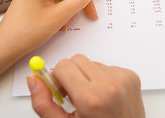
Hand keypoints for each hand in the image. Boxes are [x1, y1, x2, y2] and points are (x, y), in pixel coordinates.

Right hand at [27, 54, 144, 117]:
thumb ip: (44, 104)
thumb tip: (33, 80)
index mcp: (90, 98)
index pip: (63, 65)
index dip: (58, 78)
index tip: (61, 91)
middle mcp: (109, 85)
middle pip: (76, 60)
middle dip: (71, 75)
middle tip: (75, 95)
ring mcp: (122, 79)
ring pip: (92, 62)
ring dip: (87, 76)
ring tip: (93, 98)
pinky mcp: (131, 76)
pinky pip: (107, 66)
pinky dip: (102, 78)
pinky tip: (105, 95)